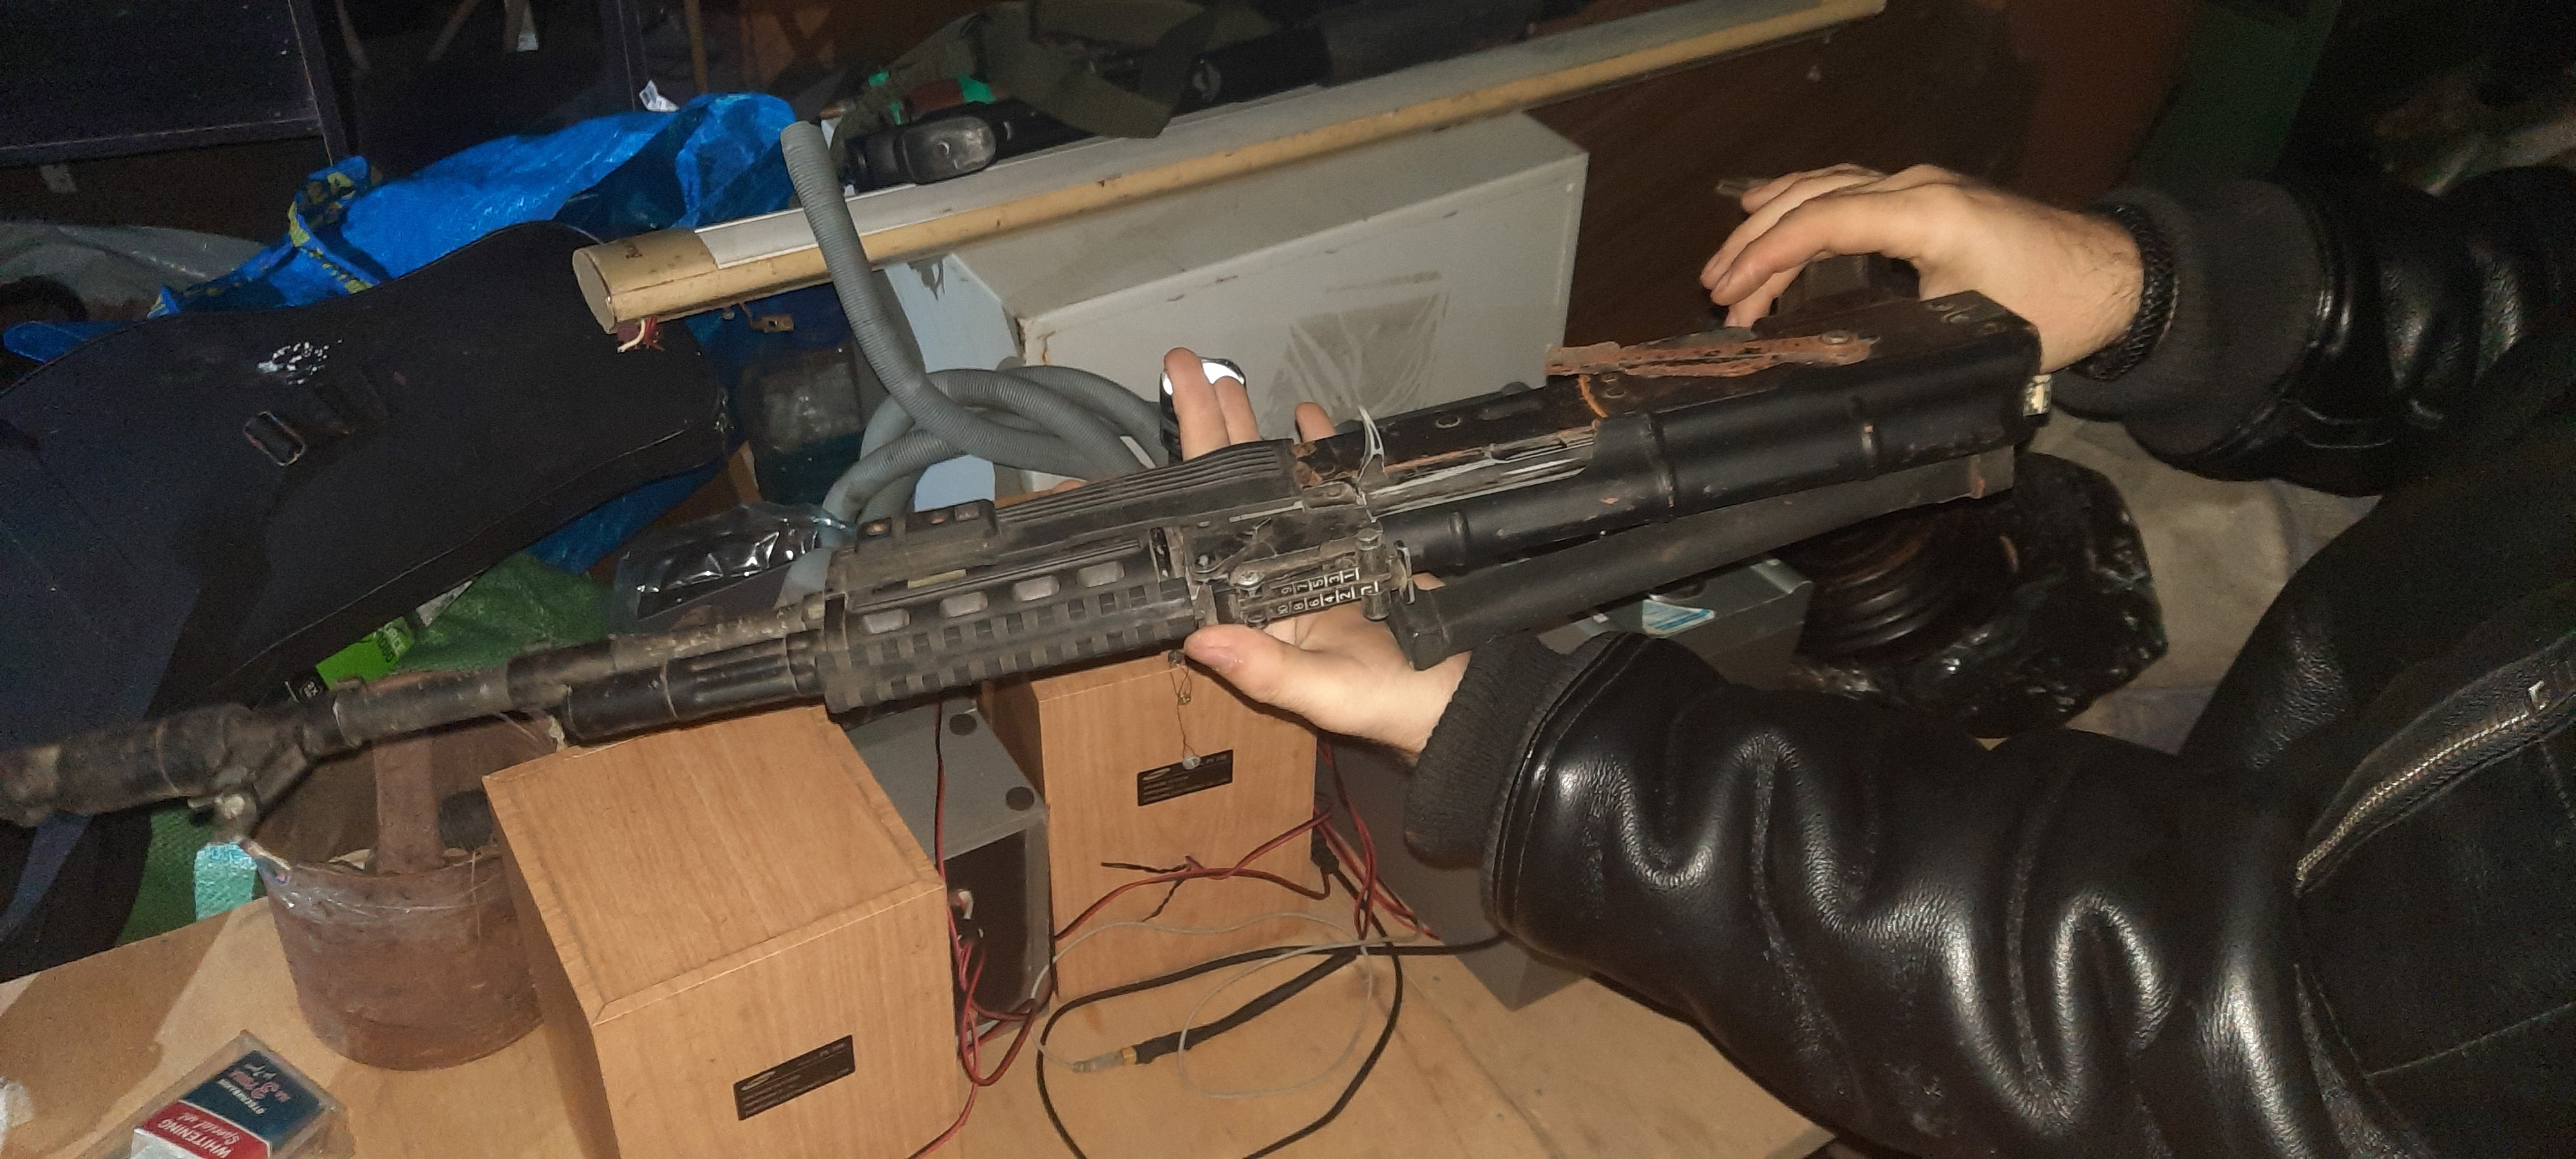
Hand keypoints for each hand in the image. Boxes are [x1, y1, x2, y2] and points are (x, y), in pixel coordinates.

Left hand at [1160, 348, 1468, 757]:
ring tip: (1224, 379)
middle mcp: (1275, 579)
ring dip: (1249, 431)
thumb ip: (1267, 671)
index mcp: (1254, 614)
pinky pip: (1330, 486)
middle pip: (1227, 495)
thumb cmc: (1396, 704)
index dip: (1176, 490)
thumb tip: (1197, 640)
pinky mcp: (1359, 540)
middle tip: (1180, 367)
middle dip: (1204, 430)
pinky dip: (1317, 449)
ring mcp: (1315, 555)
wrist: (1466, 697)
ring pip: (1270, 483)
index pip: (1200, 542)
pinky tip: (1305, 415)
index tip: (1148, 445)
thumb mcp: (1326, 694)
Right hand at [1700, 164, 2141, 371]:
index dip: (1767, 257)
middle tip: (1715, 290)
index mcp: (1926, 215)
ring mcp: (1924, 186)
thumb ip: (1903, 337)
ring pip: (1829, 185)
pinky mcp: (1930, 197)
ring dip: (1775, 220)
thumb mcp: (1974, 331)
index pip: (1825, 221)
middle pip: (1816, 198)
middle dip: (1756, 244)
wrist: (2119, 278)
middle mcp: (1918, 187)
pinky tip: (1778, 217)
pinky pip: (1851, 188)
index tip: (1727, 294)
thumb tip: (1835, 365)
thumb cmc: (2054, 308)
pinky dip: (1805, 205)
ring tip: (1730, 260)